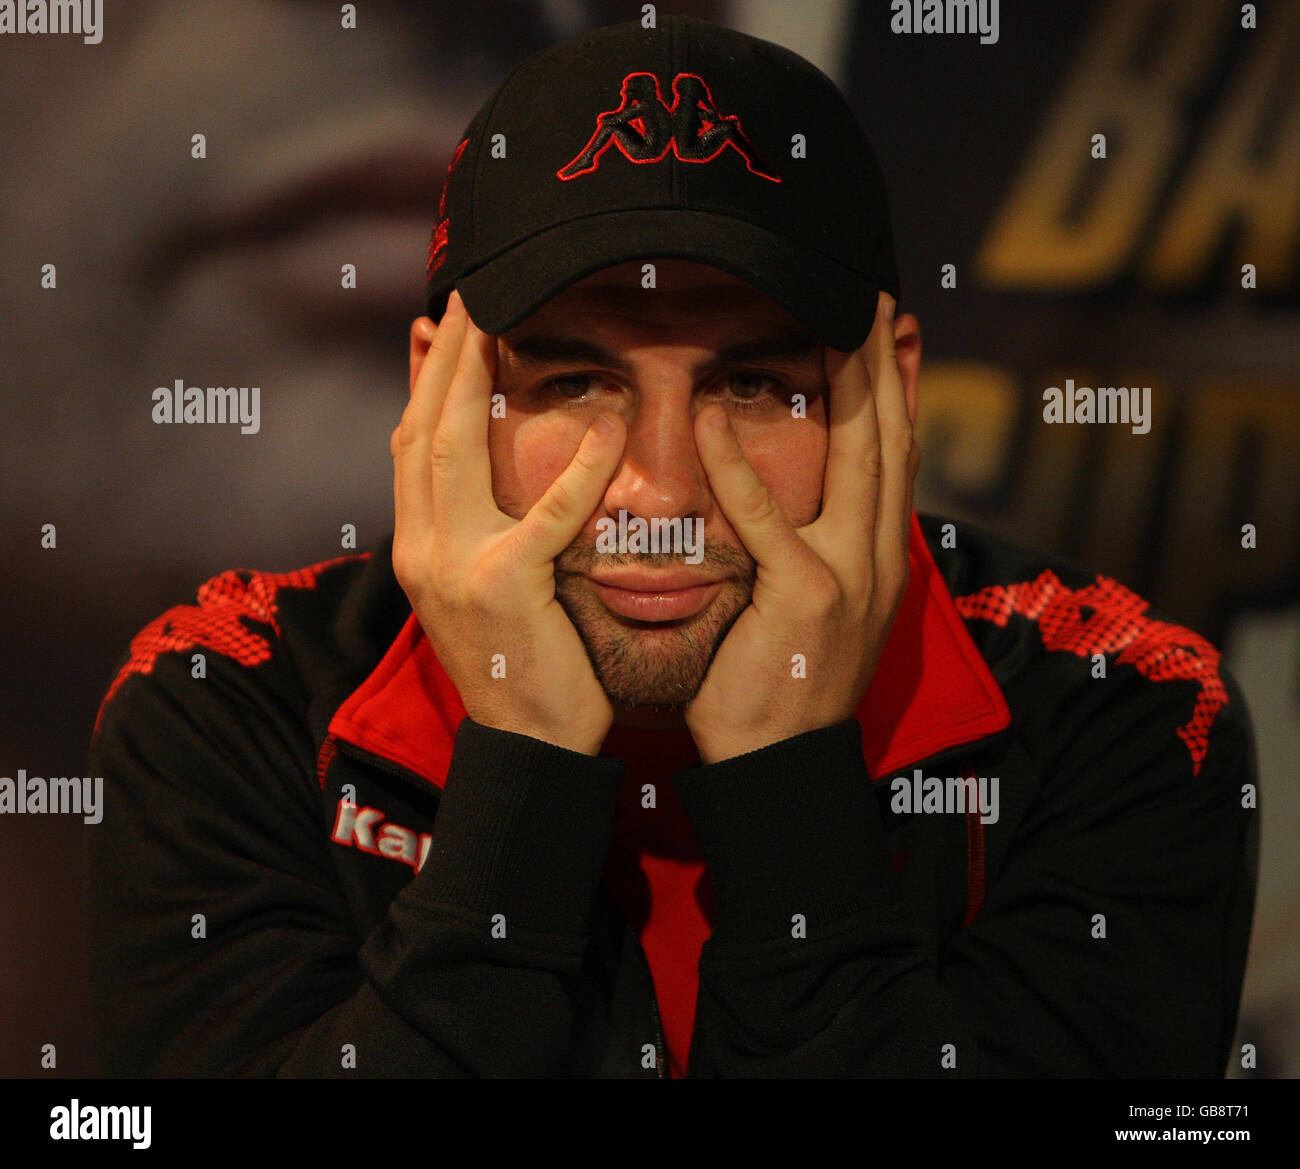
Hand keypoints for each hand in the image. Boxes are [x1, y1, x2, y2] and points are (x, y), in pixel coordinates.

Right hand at [390, 291, 626, 754]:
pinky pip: (544, 513)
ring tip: (493, 321)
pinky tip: (603, 426)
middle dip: (438, 357)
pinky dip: (575, 468)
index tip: (436, 328)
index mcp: (416, 549)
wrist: (529, 744)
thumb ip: (482, 533)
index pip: (408, 447)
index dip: (420, 383)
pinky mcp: (503, 585)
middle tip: (464, 296)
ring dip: (469, 378)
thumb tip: (498, 481)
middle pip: (419, 431)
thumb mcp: (486, 593)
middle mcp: (419, 549)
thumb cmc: (523, 666)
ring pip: (449, 450)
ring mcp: (451, 567)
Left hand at [684, 292, 918, 762]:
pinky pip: (768, 516)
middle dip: (885, 360)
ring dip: (851, 380)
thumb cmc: (784, 686)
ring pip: (862, 456)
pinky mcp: (806, 593)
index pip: (898, 457)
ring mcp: (851, 573)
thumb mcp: (818, 614)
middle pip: (893, 437)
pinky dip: (739, 465)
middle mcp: (880, 556)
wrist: (782, 762)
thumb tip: (793, 505)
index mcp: (882, 558)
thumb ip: (813, 552)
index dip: (897, 389)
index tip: (889, 332)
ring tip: (831, 317)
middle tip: (872, 295)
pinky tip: (712, 416)